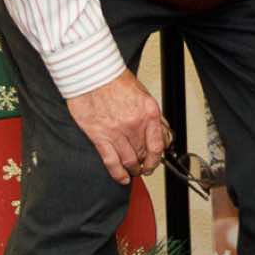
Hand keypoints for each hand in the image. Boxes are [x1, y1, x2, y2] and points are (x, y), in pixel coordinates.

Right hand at [67, 70, 167, 185]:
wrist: (93, 75)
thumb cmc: (116, 81)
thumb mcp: (144, 95)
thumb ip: (152, 116)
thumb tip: (161, 132)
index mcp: (149, 114)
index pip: (159, 145)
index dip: (158, 157)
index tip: (156, 161)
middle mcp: (135, 125)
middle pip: (144, 154)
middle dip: (146, 164)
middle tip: (144, 168)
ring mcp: (117, 132)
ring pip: (129, 161)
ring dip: (133, 170)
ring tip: (133, 172)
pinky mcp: (99, 136)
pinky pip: (111, 161)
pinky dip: (117, 173)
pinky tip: (122, 178)